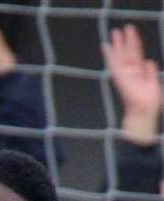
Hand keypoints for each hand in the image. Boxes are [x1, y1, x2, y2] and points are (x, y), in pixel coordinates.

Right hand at [104, 25, 161, 141]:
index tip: (131, 34)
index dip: (134, 44)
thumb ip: (151, 72)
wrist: (144, 111)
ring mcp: (124, 74)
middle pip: (127, 53)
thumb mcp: (154, 84)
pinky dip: (109, 55)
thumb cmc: (149, 102)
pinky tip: (106, 46)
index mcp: (139, 72)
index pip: (136, 55)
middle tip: (121, 28)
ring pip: (120, 55)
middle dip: (125, 41)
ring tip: (115, 32)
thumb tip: (149, 60)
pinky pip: (113, 64)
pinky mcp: (119, 77)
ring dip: (117, 44)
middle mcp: (130, 72)